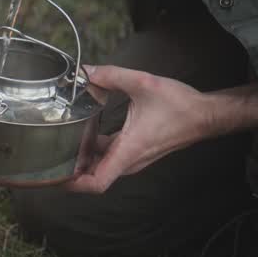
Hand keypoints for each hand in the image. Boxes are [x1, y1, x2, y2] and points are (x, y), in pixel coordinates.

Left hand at [65, 66, 213, 193]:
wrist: (205, 116)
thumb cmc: (181, 106)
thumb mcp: (144, 84)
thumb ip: (112, 75)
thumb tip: (87, 72)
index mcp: (128, 151)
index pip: (97, 183)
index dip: (72, 184)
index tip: (55, 176)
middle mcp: (129, 161)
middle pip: (92, 176)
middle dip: (71, 168)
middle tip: (51, 151)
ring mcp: (133, 159)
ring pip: (100, 167)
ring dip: (83, 158)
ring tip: (65, 139)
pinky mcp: (135, 152)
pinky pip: (109, 157)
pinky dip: (95, 150)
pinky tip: (87, 131)